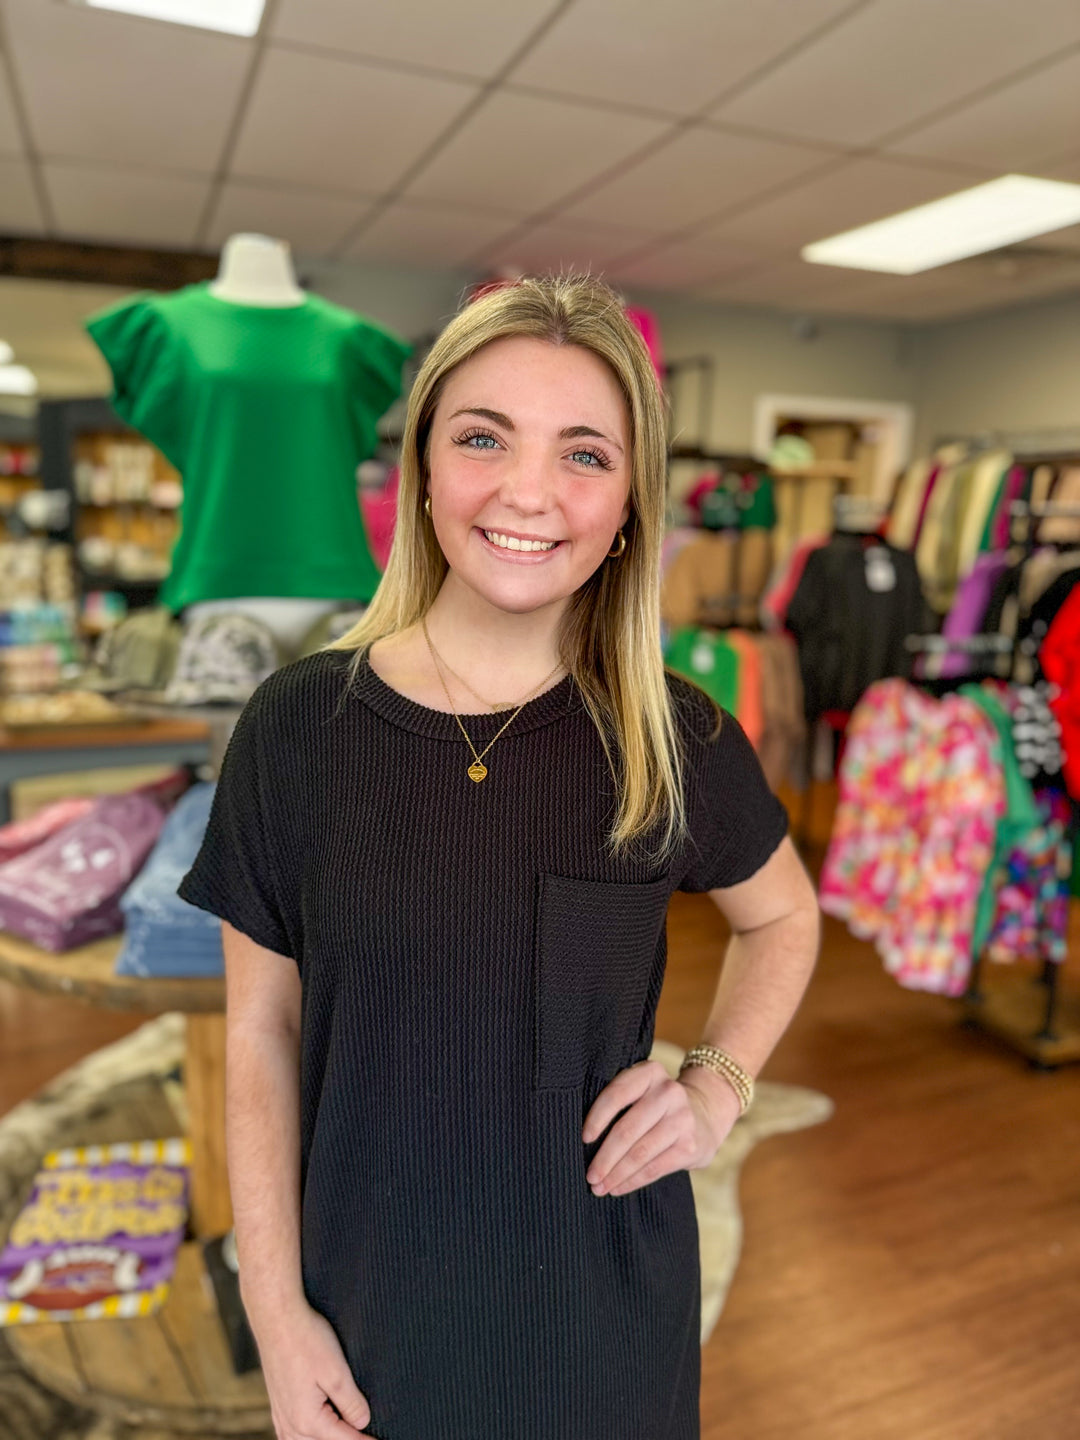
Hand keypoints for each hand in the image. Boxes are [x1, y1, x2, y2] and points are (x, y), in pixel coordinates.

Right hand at [252, 1299, 373, 1438]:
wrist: (276, 1318)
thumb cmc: (306, 1340)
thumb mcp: (337, 1372)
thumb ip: (351, 1403)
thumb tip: (362, 1423)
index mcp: (308, 1420)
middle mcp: (291, 1424)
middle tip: (369, 1435)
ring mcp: (281, 1416)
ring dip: (326, 1439)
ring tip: (348, 1432)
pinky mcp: (278, 1405)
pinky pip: (292, 1435)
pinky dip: (308, 1437)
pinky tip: (315, 1432)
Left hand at [581, 1059, 741, 1197]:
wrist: (706, 1113)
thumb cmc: (658, 1105)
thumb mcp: (643, 1089)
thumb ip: (620, 1101)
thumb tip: (585, 1139)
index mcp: (650, 1072)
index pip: (617, 1094)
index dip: (597, 1118)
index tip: (583, 1139)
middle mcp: (668, 1092)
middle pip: (627, 1129)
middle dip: (604, 1157)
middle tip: (589, 1175)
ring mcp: (682, 1118)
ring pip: (640, 1153)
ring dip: (616, 1174)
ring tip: (600, 1187)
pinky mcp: (690, 1145)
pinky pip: (654, 1168)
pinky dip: (632, 1181)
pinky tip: (618, 1188)